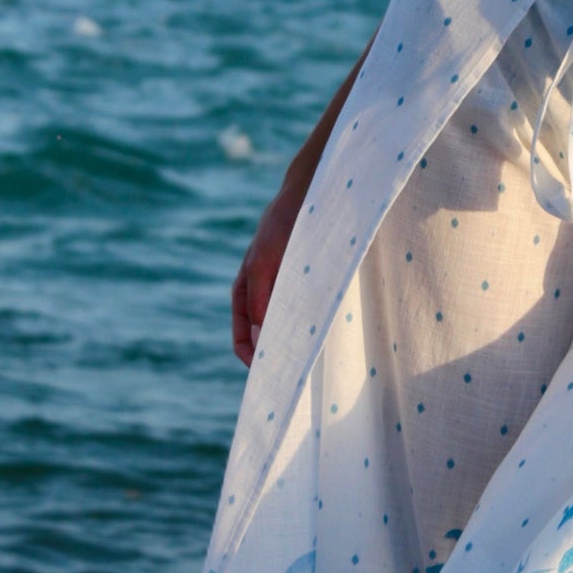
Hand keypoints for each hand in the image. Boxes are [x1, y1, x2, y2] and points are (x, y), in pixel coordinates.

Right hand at [231, 182, 301, 366]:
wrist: (310, 197)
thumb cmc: (281, 228)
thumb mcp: (264, 263)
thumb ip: (260, 299)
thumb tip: (260, 338)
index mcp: (245, 293)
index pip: (243, 340)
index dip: (253, 360)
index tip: (271, 374)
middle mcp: (264, 297)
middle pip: (267, 339)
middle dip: (279, 356)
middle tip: (296, 373)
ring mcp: (287, 293)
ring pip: (291, 330)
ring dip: (299, 343)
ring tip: (313, 356)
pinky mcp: (310, 287)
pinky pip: (310, 315)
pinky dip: (315, 327)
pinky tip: (329, 332)